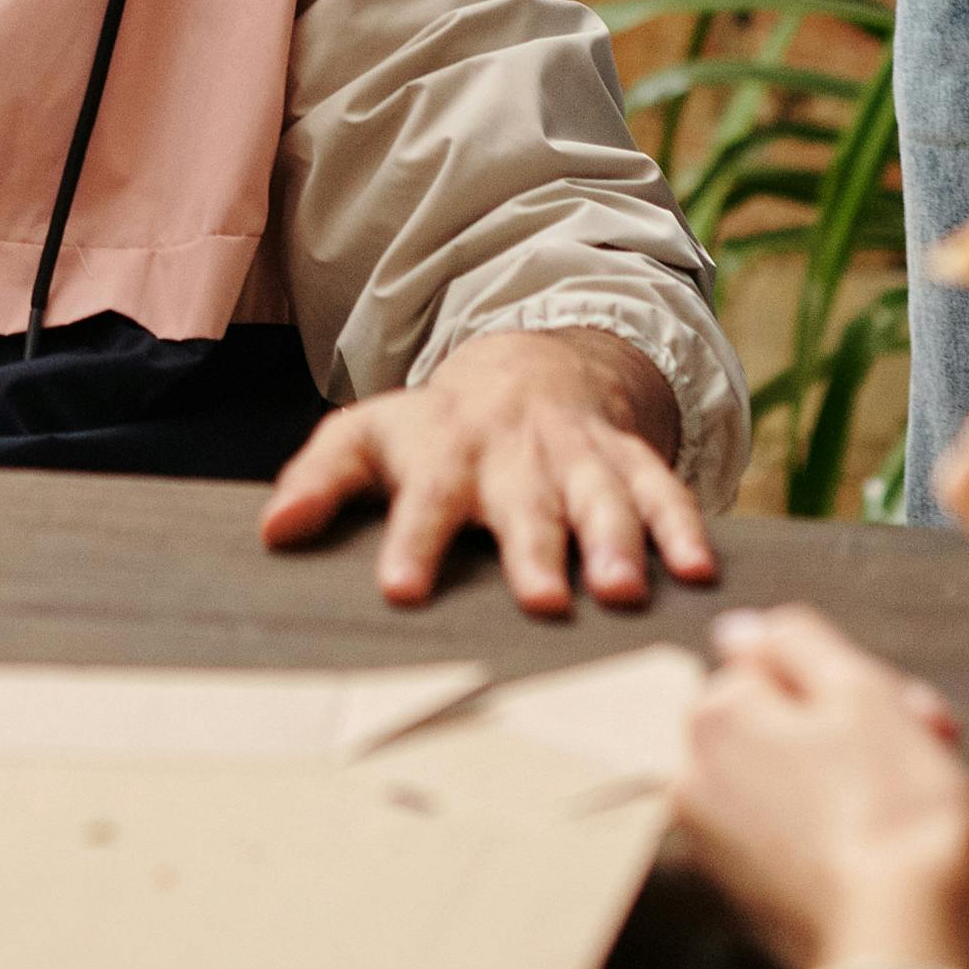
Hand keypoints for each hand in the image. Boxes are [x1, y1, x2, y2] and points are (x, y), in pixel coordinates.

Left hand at [258, 324, 717, 615]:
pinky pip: (661, 489)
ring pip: (600, 498)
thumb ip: (320, 479)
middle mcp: (515, 455)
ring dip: (615, 541)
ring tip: (620, 590)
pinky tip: (697, 570)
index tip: (400, 588)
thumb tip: (271, 532)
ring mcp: (577, 457)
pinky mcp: (627, 461)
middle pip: (525, 505)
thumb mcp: (368, 437)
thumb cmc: (437, 428)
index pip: (424, 499)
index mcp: (446, 453)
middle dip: (535, 550)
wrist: (527, 370)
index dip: (412, 541)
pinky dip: (682, 526)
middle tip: (542, 599)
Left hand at [671, 607, 968, 968]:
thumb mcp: (858, 692)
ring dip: (853, 774)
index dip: (851, 681)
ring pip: (792, 776)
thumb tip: (742, 629)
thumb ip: (797, 643)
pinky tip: (886, 843)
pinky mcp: (747, 892)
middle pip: (784, 721)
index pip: (780, 663)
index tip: (905, 707)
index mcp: (714, 717)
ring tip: (915, 799)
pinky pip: (791, 833)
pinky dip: (834, 828)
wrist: (898, 941)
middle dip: (858, 726)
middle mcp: (695, 777)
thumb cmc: (892, 811)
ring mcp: (717, 842)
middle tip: (926, 744)